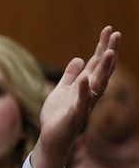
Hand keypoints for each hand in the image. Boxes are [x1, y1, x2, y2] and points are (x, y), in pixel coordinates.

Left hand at [32, 26, 119, 167]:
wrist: (52, 137)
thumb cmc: (58, 115)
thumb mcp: (62, 90)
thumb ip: (71, 75)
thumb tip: (80, 59)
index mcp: (86, 85)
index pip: (97, 63)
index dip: (103, 47)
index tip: (109, 30)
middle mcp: (90, 93)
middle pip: (102, 70)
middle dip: (109, 52)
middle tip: (116, 34)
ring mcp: (84, 103)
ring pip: (98, 84)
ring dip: (103, 68)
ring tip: (108, 52)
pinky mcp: (75, 115)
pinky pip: (81, 101)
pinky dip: (83, 90)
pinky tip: (85, 78)